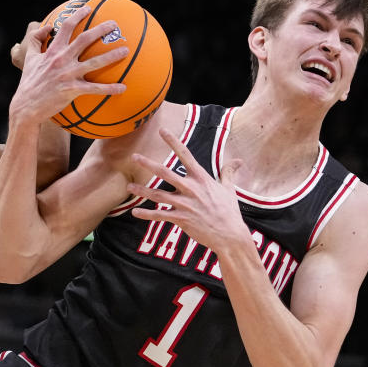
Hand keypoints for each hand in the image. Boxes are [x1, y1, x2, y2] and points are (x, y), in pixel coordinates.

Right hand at [9, 5, 127, 124]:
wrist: (26, 106)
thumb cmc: (29, 82)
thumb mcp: (29, 58)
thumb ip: (36, 40)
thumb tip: (47, 26)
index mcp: (53, 51)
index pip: (66, 27)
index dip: (78, 15)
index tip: (88, 9)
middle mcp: (62, 60)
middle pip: (85, 39)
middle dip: (101, 30)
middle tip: (114, 24)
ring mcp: (68, 75)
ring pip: (94, 62)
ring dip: (112, 56)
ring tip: (125, 50)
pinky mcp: (72, 90)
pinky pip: (95, 89)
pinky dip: (109, 89)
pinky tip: (123, 88)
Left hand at [126, 128, 250, 251]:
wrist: (230, 235)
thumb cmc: (229, 211)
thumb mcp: (229, 189)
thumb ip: (228, 172)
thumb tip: (238, 161)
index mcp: (201, 178)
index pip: (185, 155)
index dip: (173, 141)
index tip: (162, 131)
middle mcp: (191, 188)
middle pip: (165, 172)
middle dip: (148, 164)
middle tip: (134, 157)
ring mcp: (185, 204)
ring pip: (158, 195)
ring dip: (142, 190)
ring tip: (129, 186)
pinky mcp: (181, 219)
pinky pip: (160, 215)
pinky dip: (147, 214)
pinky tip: (135, 212)